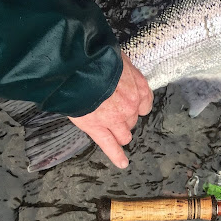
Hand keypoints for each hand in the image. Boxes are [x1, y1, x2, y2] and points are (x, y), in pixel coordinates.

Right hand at [69, 52, 152, 167]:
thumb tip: (119, 73)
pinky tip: (123, 163)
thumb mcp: (118, 58)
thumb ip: (123, 72)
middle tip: (111, 112)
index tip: (130, 105)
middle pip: (132, 120)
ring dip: (119, 133)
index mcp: (138, 87)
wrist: (76, 65)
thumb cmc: (95, 57)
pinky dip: (117, 156)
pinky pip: (109, 146)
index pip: (144, 104)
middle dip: (124, 118)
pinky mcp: (97, 128)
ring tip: (110, 130)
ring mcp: (115, 119)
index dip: (135, 106)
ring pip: (124, 135)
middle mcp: (131, 105)